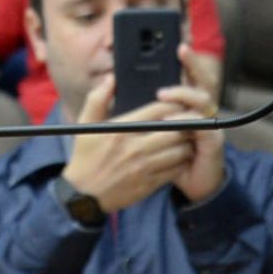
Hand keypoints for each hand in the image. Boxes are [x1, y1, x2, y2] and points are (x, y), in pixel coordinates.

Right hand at [58, 77, 191, 214]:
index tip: (177, 105)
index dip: (173, 105)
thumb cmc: (85, 157)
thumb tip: (111, 78)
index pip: (158, 110)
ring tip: (186, 138)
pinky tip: (180, 157)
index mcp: (122, 130)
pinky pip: (176, 169)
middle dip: (186, 123)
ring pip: (180, 150)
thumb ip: (98, 98)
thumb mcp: (85, 125)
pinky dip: (183, 161)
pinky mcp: (149, 184)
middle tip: (189, 120)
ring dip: (187, 142)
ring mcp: (144, 167)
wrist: (83, 195)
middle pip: (175, 129)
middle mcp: (135, 148)